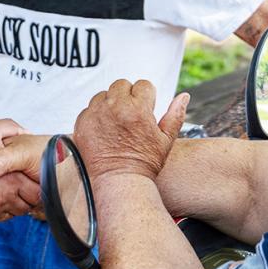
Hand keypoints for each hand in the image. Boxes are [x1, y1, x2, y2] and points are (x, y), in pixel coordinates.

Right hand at [0, 119, 39, 228]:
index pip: (36, 193)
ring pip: (6, 217)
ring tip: (2, 196)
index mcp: (12, 180)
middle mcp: (2, 199)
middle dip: (23, 200)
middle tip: (20, 190)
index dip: (36, 186)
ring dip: (7, 209)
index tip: (32, 180)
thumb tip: (25, 131)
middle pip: (23, 208)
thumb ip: (11, 129)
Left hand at [71, 81, 188, 181]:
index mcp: (138, 109)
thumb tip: (184, 96)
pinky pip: (88, 108)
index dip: (146, 97)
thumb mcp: (166, 140)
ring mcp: (97, 114)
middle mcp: (116, 108)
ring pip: (104, 94)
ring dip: (110, 103)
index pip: (143, 85)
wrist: (119, 183)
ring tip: (116, 123)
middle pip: (122, 85)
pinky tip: (104, 130)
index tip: (145, 109)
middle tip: (130, 114)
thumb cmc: (144, 164)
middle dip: (128, 96)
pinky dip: (96, 115)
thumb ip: (175, 114)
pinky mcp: (83, 123)